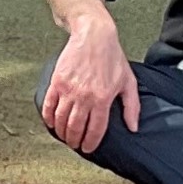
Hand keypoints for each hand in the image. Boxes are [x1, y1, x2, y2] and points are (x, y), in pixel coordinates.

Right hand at [39, 17, 139, 154]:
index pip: (95, 130)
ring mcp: (69, 90)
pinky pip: (49, 106)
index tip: (88, 148)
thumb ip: (132, 106)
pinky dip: (49, 118)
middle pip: (75, 128)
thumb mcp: (128, 81)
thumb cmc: (112, 57)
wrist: (94, 35)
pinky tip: (52, 123)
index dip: (90, 143)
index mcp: (103, 98)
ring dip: (62, 132)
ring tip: (64, 136)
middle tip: (75, 144)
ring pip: (61, 120)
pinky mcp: (57, 82)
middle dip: (74, 141)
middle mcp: (85, 96)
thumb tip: (133, 127)